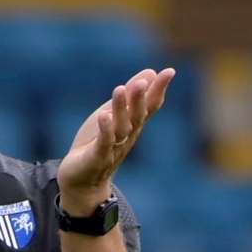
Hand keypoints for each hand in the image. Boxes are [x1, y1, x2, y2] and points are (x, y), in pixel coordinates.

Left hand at [56, 67, 174, 212]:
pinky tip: (103, 117)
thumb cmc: (98, 144)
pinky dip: (105, 130)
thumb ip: (131, 96)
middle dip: (140, 98)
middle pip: (137, 116)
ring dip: (121, 109)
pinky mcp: (97, 158)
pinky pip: (103, 143)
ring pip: (120, 127)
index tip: (169, 71)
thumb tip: (151, 72)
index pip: (149, 105)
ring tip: (120, 89)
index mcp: (133, 124)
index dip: (158, 89)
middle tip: (142, 81)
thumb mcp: (113, 115)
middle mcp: (127, 136)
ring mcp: (113, 148)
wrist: (82, 180)